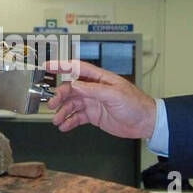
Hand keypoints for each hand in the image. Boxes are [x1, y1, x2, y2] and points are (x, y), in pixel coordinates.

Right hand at [42, 59, 156, 137]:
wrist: (145, 123)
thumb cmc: (136, 104)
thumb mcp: (115, 95)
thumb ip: (94, 90)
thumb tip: (75, 85)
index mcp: (100, 79)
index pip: (77, 68)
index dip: (62, 66)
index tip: (48, 66)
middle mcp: (95, 89)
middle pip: (71, 89)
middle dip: (60, 96)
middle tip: (53, 105)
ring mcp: (94, 102)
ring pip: (72, 104)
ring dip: (63, 111)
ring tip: (57, 120)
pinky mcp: (94, 115)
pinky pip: (78, 116)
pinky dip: (69, 121)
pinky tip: (64, 126)